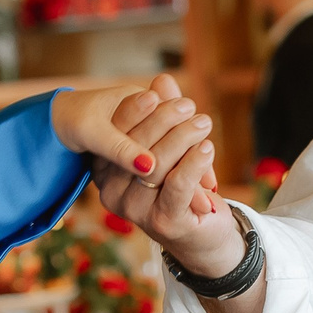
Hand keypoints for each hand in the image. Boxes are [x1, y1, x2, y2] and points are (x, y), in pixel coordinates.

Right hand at [54, 77, 219, 221]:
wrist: (203, 232)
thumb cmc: (182, 183)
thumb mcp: (172, 144)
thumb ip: (164, 114)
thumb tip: (163, 80)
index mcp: (105, 169)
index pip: (115, 134)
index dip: (135, 110)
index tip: (157, 92)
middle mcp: (111, 192)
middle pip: (134, 146)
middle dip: (163, 121)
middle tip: (188, 105)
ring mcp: (134, 210)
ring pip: (155, 164)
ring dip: (183, 138)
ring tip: (203, 122)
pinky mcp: (162, 222)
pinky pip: (177, 185)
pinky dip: (194, 163)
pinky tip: (207, 148)